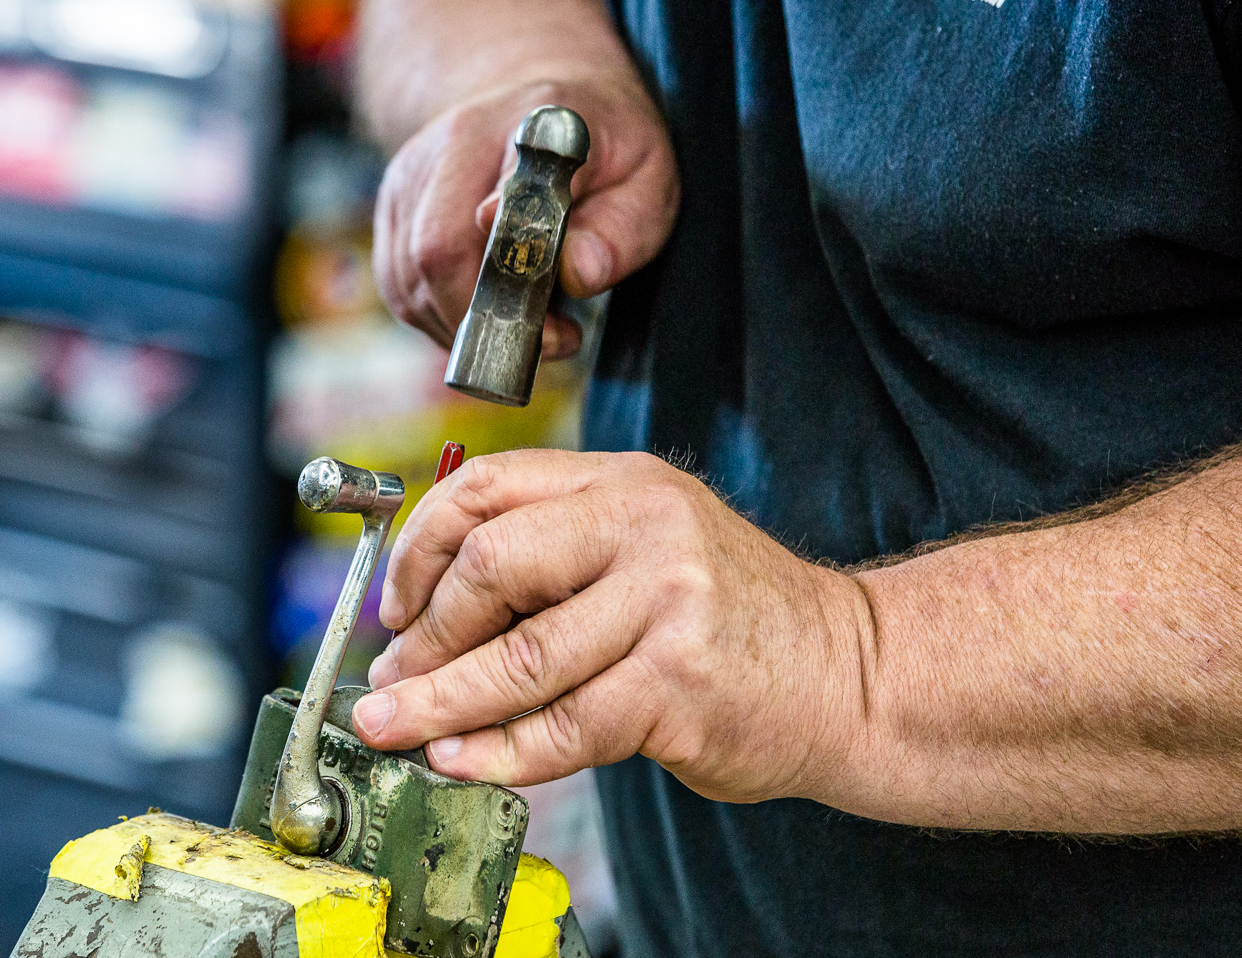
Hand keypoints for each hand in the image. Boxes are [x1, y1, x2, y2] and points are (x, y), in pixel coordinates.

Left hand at [350, 450, 871, 802]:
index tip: (393, 606)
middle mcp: (644, 526)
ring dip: (440, 704)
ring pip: (518, 659)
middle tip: (391, 680)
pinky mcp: (678, 685)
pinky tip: (461, 759)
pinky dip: (499, 752)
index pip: (487, 488)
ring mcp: (666, 603)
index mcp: (624, 482)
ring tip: (395, 728)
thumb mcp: (648, 547)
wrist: (849, 672)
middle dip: (423, 635)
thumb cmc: (732, 617)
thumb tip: (429, 618)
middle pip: (491, 566)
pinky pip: (562, 727)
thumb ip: (557, 558)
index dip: (420, 548)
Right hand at [371, 75, 678, 359]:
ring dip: (468, 325)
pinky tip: (490, 314)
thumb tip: (576, 273)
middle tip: (551, 341)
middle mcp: (454, 139)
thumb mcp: (647, 182)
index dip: (504, 250)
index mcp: (532, 125)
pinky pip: (401, 288)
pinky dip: (443, 319)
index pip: (505, 187)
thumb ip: (620, 230)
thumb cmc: (605, 153)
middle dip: (489, 320)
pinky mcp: (391, 208)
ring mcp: (412, 174)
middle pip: (436, 250)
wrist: (546, 108)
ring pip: (411, 280)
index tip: (534, 308)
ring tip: (531, 325)